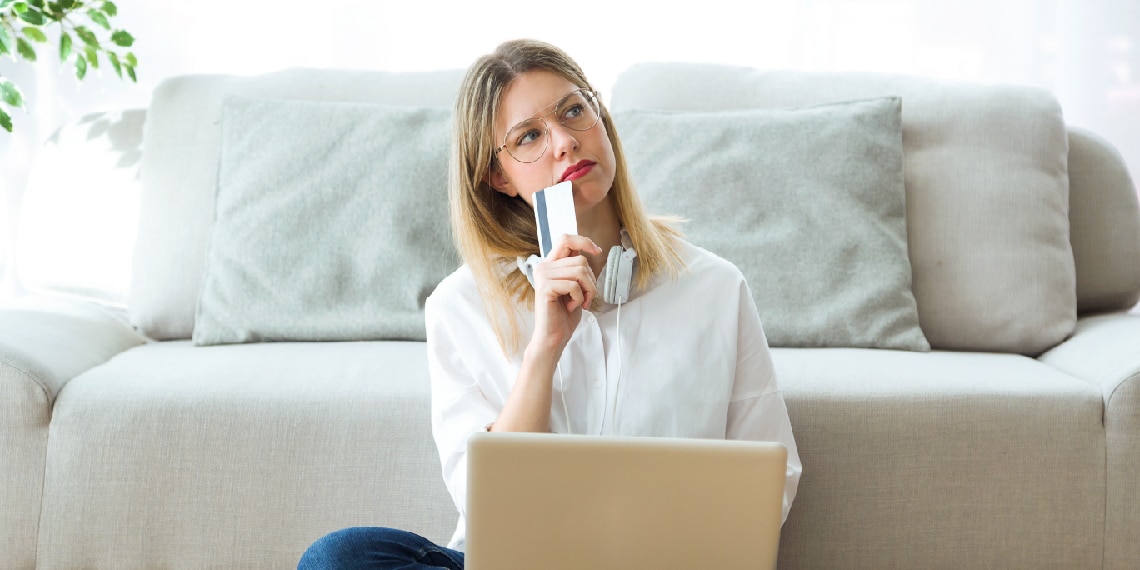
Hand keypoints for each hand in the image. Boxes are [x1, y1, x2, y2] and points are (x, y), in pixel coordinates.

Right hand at [529, 234, 601, 355]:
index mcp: (550, 264)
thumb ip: (577, 269)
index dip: (584, 241)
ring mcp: (543, 276)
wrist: (553, 337)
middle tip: (586, 297)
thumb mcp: (575, 286)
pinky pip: (573, 285)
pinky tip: (570, 307)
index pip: (566, 239)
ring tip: (580, 302)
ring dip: (587, 290)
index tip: (597, 251)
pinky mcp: (545, 287)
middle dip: (591, 281)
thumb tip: (591, 250)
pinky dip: (579, 298)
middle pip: (580, 260)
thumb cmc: (565, 314)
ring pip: (580, 271)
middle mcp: (543, 267)